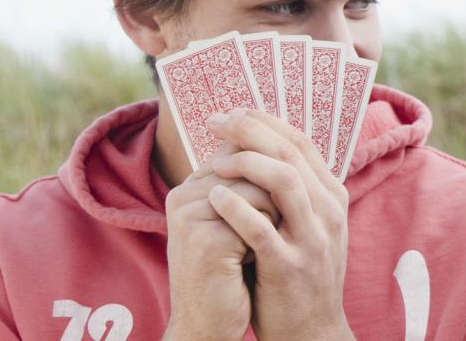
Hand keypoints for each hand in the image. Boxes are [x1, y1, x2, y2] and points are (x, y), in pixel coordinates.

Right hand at [163, 141, 279, 340]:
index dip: (268, 181)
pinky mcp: (205, 240)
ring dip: (274, 218)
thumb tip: (282, 144)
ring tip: (256, 248)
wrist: (209, 327)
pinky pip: (258, 218)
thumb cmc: (230, 274)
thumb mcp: (235, 222)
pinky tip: (251, 262)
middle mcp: (183, 195)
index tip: (260, 218)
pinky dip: (267, 239)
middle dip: (273, 200)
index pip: (242, 151)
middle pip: (254, 166)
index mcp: (190, 187)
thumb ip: (247, 185)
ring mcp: (191, 216)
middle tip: (263, 235)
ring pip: (261, 188)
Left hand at [205, 109, 354, 340]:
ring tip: (214, 161)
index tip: (233, 112)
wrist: (311, 332)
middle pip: (290, 151)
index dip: (264, 121)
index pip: (301, 142)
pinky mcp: (289, 265)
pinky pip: (260, 228)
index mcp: (332, 196)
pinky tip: (214, 197)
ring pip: (283, 180)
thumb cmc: (300, 275)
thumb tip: (259, 148)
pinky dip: (235, 207)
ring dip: (244, 163)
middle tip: (216, 120)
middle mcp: (328, 210)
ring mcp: (312, 238)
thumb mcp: (310, 226)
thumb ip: (295, 191)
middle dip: (249, 130)